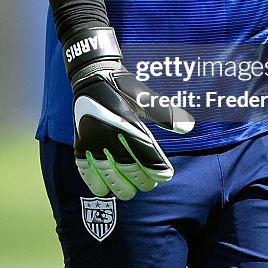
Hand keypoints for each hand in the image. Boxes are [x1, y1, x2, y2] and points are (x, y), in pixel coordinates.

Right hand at [64, 27, 194, 199]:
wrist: (92, 74)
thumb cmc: (123, 86)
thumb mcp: (145, 95)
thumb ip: (165, 113)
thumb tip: (188, 127)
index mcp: (127, 119)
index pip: (145, 151)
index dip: (156, 167)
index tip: (165, 176)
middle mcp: (108, 130)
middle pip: (126, 164)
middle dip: (139, 179)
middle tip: (149, 186)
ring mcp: (92, 137)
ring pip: (105, 169)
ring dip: (117, 185)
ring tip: (128, 193)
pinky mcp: (80, 140)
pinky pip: (83, 165)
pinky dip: (92, 180)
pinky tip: (101, 190)